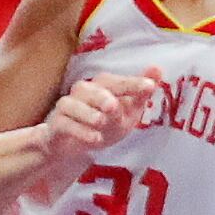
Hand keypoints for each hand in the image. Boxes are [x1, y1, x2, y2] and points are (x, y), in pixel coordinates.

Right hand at [31, 72, 164, 191]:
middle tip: (114, 106)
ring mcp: (68, 107)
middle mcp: (83, 92)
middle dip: (102, 97)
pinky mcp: (57, 124)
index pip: (117, 82)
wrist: (74, 145)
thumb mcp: (127, 111)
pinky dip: (79, 131)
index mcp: (102, 85)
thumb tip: (158, 69)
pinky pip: (64, 124)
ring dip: (88, 113)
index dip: (132, 83)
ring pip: (72, 105)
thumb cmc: (104, 122)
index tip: (150, 86)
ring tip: (101, 122)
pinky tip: (94, 138)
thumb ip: (141, 93)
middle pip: (90, 89)